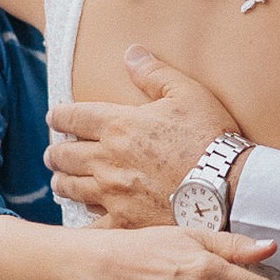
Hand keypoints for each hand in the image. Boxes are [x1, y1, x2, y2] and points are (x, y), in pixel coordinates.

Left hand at [47, 46, 239, 226]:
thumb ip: (155, 73)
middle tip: (53, 154)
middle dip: (56, 153)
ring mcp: (113, 194)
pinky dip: (84, 222)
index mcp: (119, 126)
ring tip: (60, 181)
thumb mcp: (188, 93)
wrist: (226, 186)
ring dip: (63, 182)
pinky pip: (93, 226)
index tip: (54, 117)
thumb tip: (131, 53)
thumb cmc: (209, 136)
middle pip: (66, 156)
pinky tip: (83, 221)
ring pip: (72, 188)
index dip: (60, 116)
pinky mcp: (124, 222)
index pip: (74, 117)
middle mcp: (107, 160)